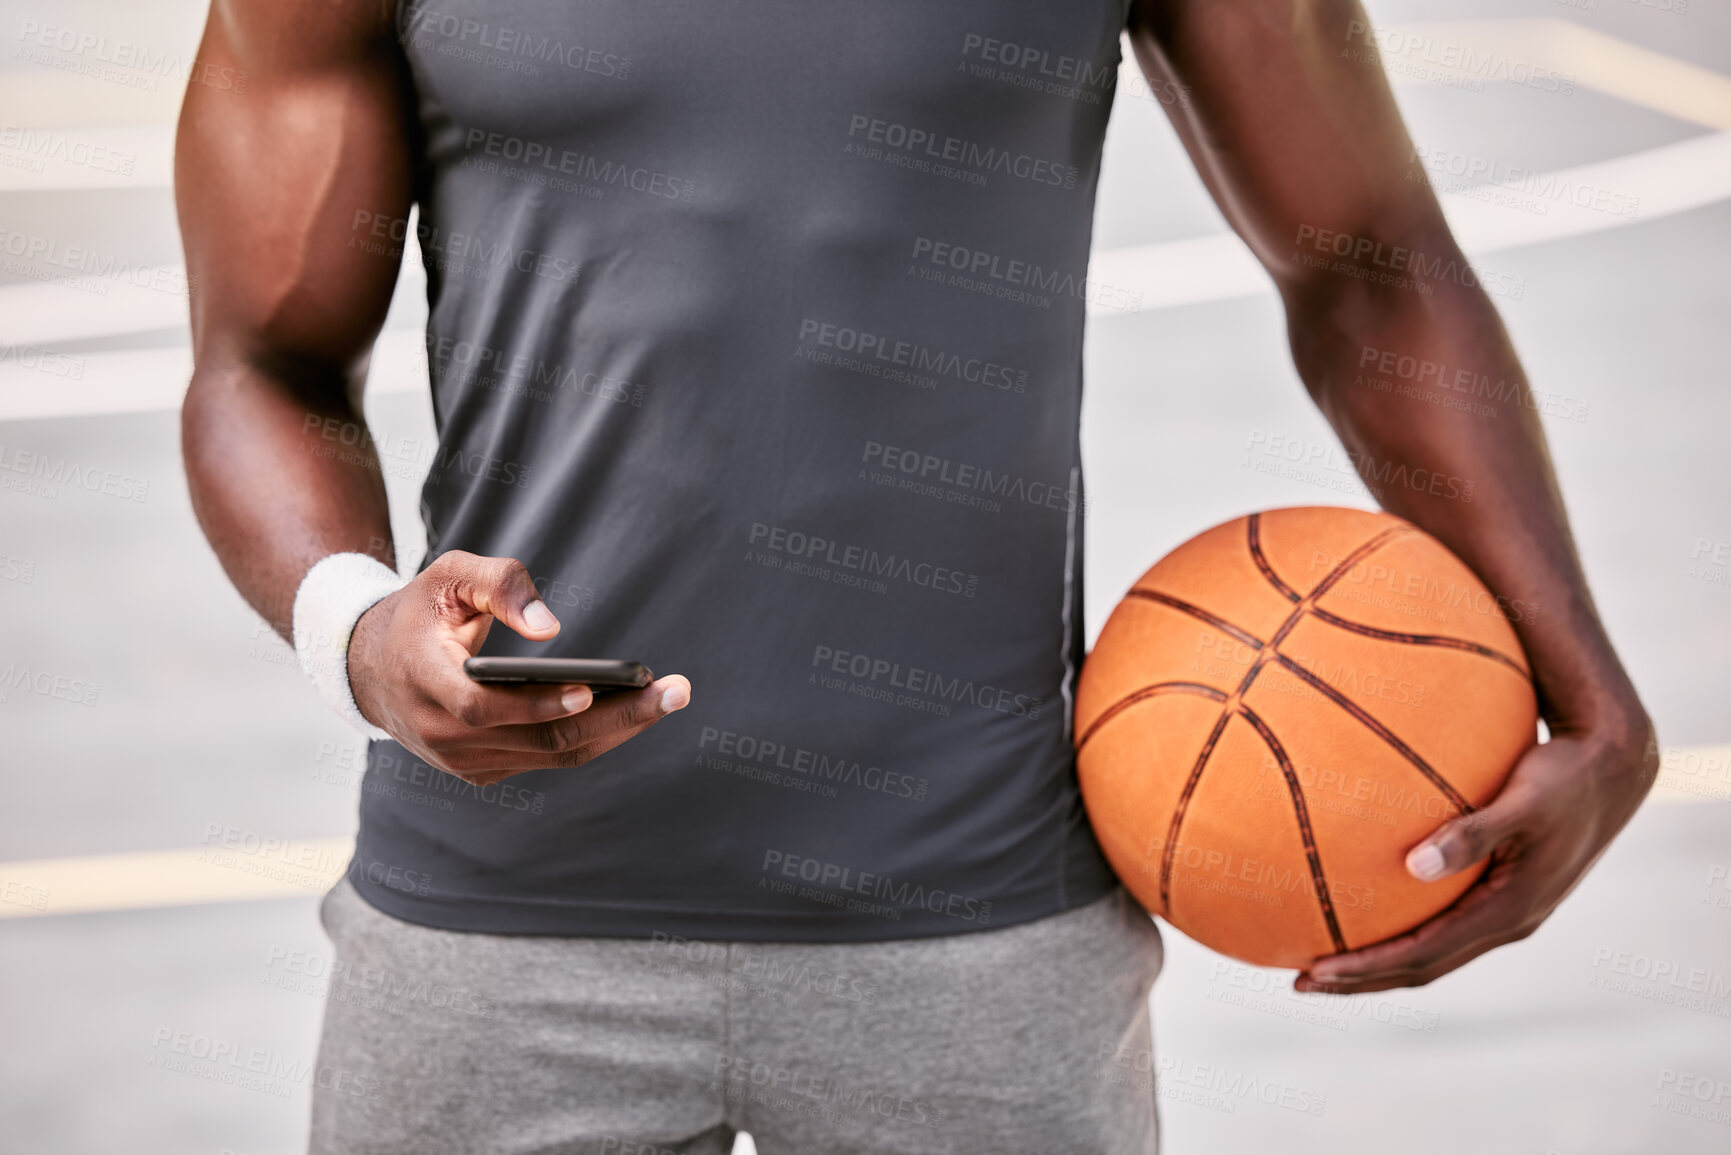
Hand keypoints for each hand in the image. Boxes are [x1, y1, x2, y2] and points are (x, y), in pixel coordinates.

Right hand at [347, 550, 689, 784]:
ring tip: (669, 698)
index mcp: (426, 683)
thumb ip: (499, 585)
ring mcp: (464, 762)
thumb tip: (552, 628)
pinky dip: (594, 738)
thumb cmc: (421, 612)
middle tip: (674, 691)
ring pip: (553, 755)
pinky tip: (635, 711)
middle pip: (539, 739)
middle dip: (615, 718)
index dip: (536, 704)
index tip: (589, 690)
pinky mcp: (484, 771)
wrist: (373, 668)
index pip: (482, 707)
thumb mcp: (449, 575)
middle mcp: (443, 736)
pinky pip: (548, 759)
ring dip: (617, 730)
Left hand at [1294, 719, 1656, 993]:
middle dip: (1361, 980)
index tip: (1315, 973)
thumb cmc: (1565, 779)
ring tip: (1322, 960)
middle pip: (1421, 968)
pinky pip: (1440, 924)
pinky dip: (1400, 930)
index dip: (1367, 970)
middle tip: (1300, 981)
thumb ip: (1473, 832)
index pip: (1423, 957)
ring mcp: (1505, 912)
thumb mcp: (1523, 800)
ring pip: (1431, 953)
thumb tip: (1414, 865)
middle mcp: (1507, 923)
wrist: (1614, 771)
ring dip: (1377, 962)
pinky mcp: (1501, 893)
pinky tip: (1365, 906)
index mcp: (1510, 911)